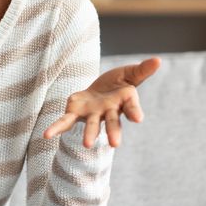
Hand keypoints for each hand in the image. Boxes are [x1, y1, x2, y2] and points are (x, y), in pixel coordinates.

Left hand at [43, 57, 160, 148]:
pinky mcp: (75, 113)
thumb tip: (158, 60)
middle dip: (114, 132)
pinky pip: (65, 122)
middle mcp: (109, 112)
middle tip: (115, 144)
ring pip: (91, 125)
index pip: (131, 108)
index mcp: (124, 102)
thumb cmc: (118, 83)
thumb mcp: (130, 73)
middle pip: (112, 122)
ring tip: (86, 144)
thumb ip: (142, 70)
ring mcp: (92, 115)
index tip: (138, 118)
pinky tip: (46, 135)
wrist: (99, 89)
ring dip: (89, 134)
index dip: (134, 112)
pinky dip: (56, 128)